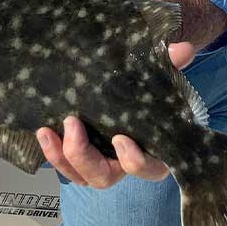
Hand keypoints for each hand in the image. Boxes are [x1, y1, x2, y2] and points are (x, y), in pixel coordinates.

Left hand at [36, 33, 191, 187]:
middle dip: (84, 157)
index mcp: (151, 153)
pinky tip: (42, 129)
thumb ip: (170, 68)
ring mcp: (98, 162)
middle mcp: (122, 165)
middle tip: (73, 126)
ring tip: (47, 131)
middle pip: (103, 177)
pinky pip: (63, 162)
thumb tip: (183, 48)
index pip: (147, 169)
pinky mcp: (77, 156)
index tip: (121, 139)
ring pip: (78, 174)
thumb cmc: (150, 95)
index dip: (134, 161)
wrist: (130, 95)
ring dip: (60, 156)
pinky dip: (51, 150)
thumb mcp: (161, 80)